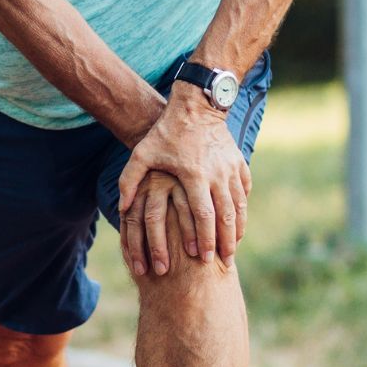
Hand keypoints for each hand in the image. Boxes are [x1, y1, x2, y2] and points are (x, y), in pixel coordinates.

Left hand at [118, 91, 251, 266]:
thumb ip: (129, 180)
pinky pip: (244, 190)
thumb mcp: (142, 153)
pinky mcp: (239, 162)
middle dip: (225, 242)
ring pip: (239, 206)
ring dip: (237, 228)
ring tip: (232, 247)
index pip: (203, 215)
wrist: (196, 105)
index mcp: (194, 175)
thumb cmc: (166, 131)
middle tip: (224, 262)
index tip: (203, 258)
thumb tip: (121, 209)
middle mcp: (217, 174)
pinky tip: (238, 221)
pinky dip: (243, 208)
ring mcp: (231, 168)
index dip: (205, 238)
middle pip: (226, 216)